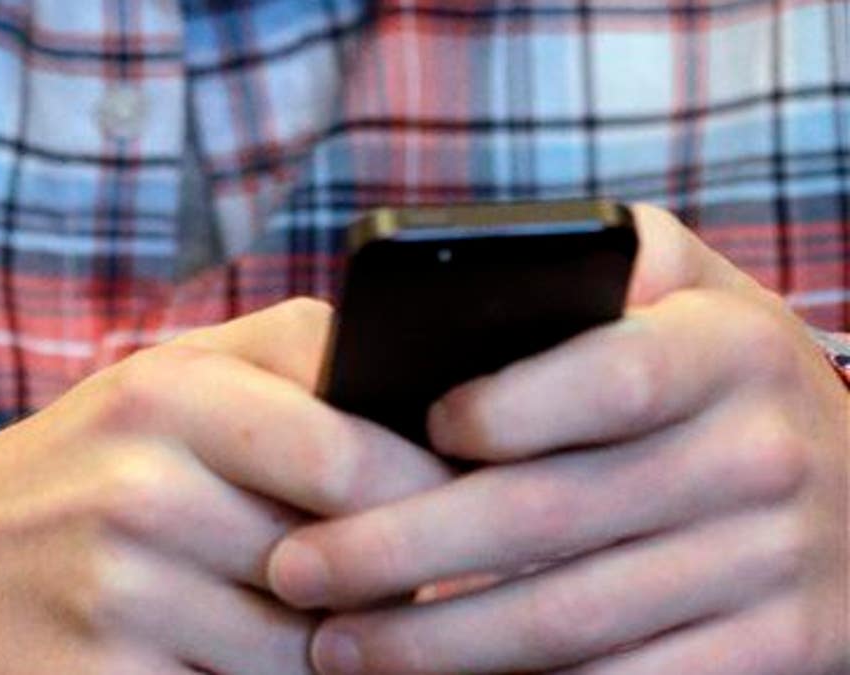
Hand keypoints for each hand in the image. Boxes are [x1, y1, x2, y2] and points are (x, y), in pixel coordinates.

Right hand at [0, 298, 451, 673]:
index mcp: (169, 395)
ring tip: (312, 619)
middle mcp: (139, 491)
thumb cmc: (86, 459)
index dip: (427, 492)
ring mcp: (116, 597)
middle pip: (341, 566)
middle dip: (388, 583)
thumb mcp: (172, 374)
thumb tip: (424, 401)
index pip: (353, 453)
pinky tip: (240, 655)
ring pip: (303, 654)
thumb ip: (296, 359)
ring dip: (329, 648)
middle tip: (402, 580)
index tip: (459, 510)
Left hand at [267, 206, 848, 673]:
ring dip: (435, 646)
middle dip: (399, 554)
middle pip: (550, 516)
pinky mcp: (780, 650)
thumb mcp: (694, 296)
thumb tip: (458, 280)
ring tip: (337, 645)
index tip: (394, 438)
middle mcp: (762, 453)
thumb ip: (599, 263)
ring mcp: (777, 564)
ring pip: (571, 621)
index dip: (497, 410)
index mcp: (729, 348)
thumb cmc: (727, 382)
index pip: (604, 378)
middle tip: (295, 571)